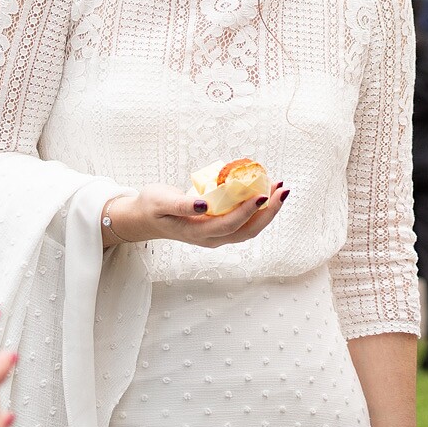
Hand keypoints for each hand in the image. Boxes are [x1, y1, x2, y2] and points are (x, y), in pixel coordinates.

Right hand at [103, 182, 288, 248]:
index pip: (231, 224)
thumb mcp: (161, 202)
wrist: (145, 218)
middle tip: (282, 189)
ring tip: (279, 188)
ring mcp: (217, 235)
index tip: (264, 193)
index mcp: (198, 233)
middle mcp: (212, 238)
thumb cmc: (152, 207)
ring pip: (250, 228)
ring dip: (267, 210)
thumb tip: (205, 205)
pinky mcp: (219, 227)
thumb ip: (181, 205)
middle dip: (269, 212)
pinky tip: (263, 190)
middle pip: (248, 230)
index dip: (249, 210)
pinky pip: (244, 221)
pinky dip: (258, 208)